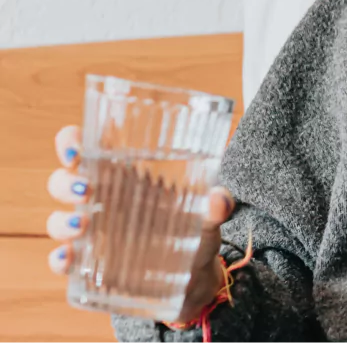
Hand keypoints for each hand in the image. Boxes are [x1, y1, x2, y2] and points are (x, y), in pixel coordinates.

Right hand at [46, 124, 236, 322]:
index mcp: (124, 175)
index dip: (71, 142)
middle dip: (66, 182)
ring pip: (59, 220)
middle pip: (64, 182)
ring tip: (84, 226)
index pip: (85, 148)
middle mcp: (102, 200)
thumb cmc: (194, 228)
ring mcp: (93, 233)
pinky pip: (65, 261)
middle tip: (86, 188)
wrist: (194, 274)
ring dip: (63, 222)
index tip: (76, 143)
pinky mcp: (93, 265)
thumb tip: (219, 200)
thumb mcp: (207, 214)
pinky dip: (60, 260)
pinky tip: (68, 260)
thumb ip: (215, 206)